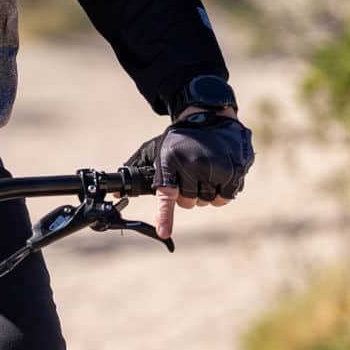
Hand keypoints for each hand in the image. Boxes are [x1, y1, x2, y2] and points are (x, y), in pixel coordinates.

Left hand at [126, 110, 253, 239]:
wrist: (209, 117)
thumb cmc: (178, 139)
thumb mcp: (153, 149)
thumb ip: (136, 169)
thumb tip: (116, 195)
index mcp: (170, 162)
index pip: (167, 194)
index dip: (165, 216)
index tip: (163, 232)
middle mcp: (193, 165)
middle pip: (188, 203)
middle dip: (187, 195)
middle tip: (188, 176)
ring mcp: (215, 168)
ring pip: (208, 201)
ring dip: (205, 193)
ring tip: (203, 172)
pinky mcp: (234, 171)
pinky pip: (225, 197)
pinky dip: (221, 192)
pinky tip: (217, 175)